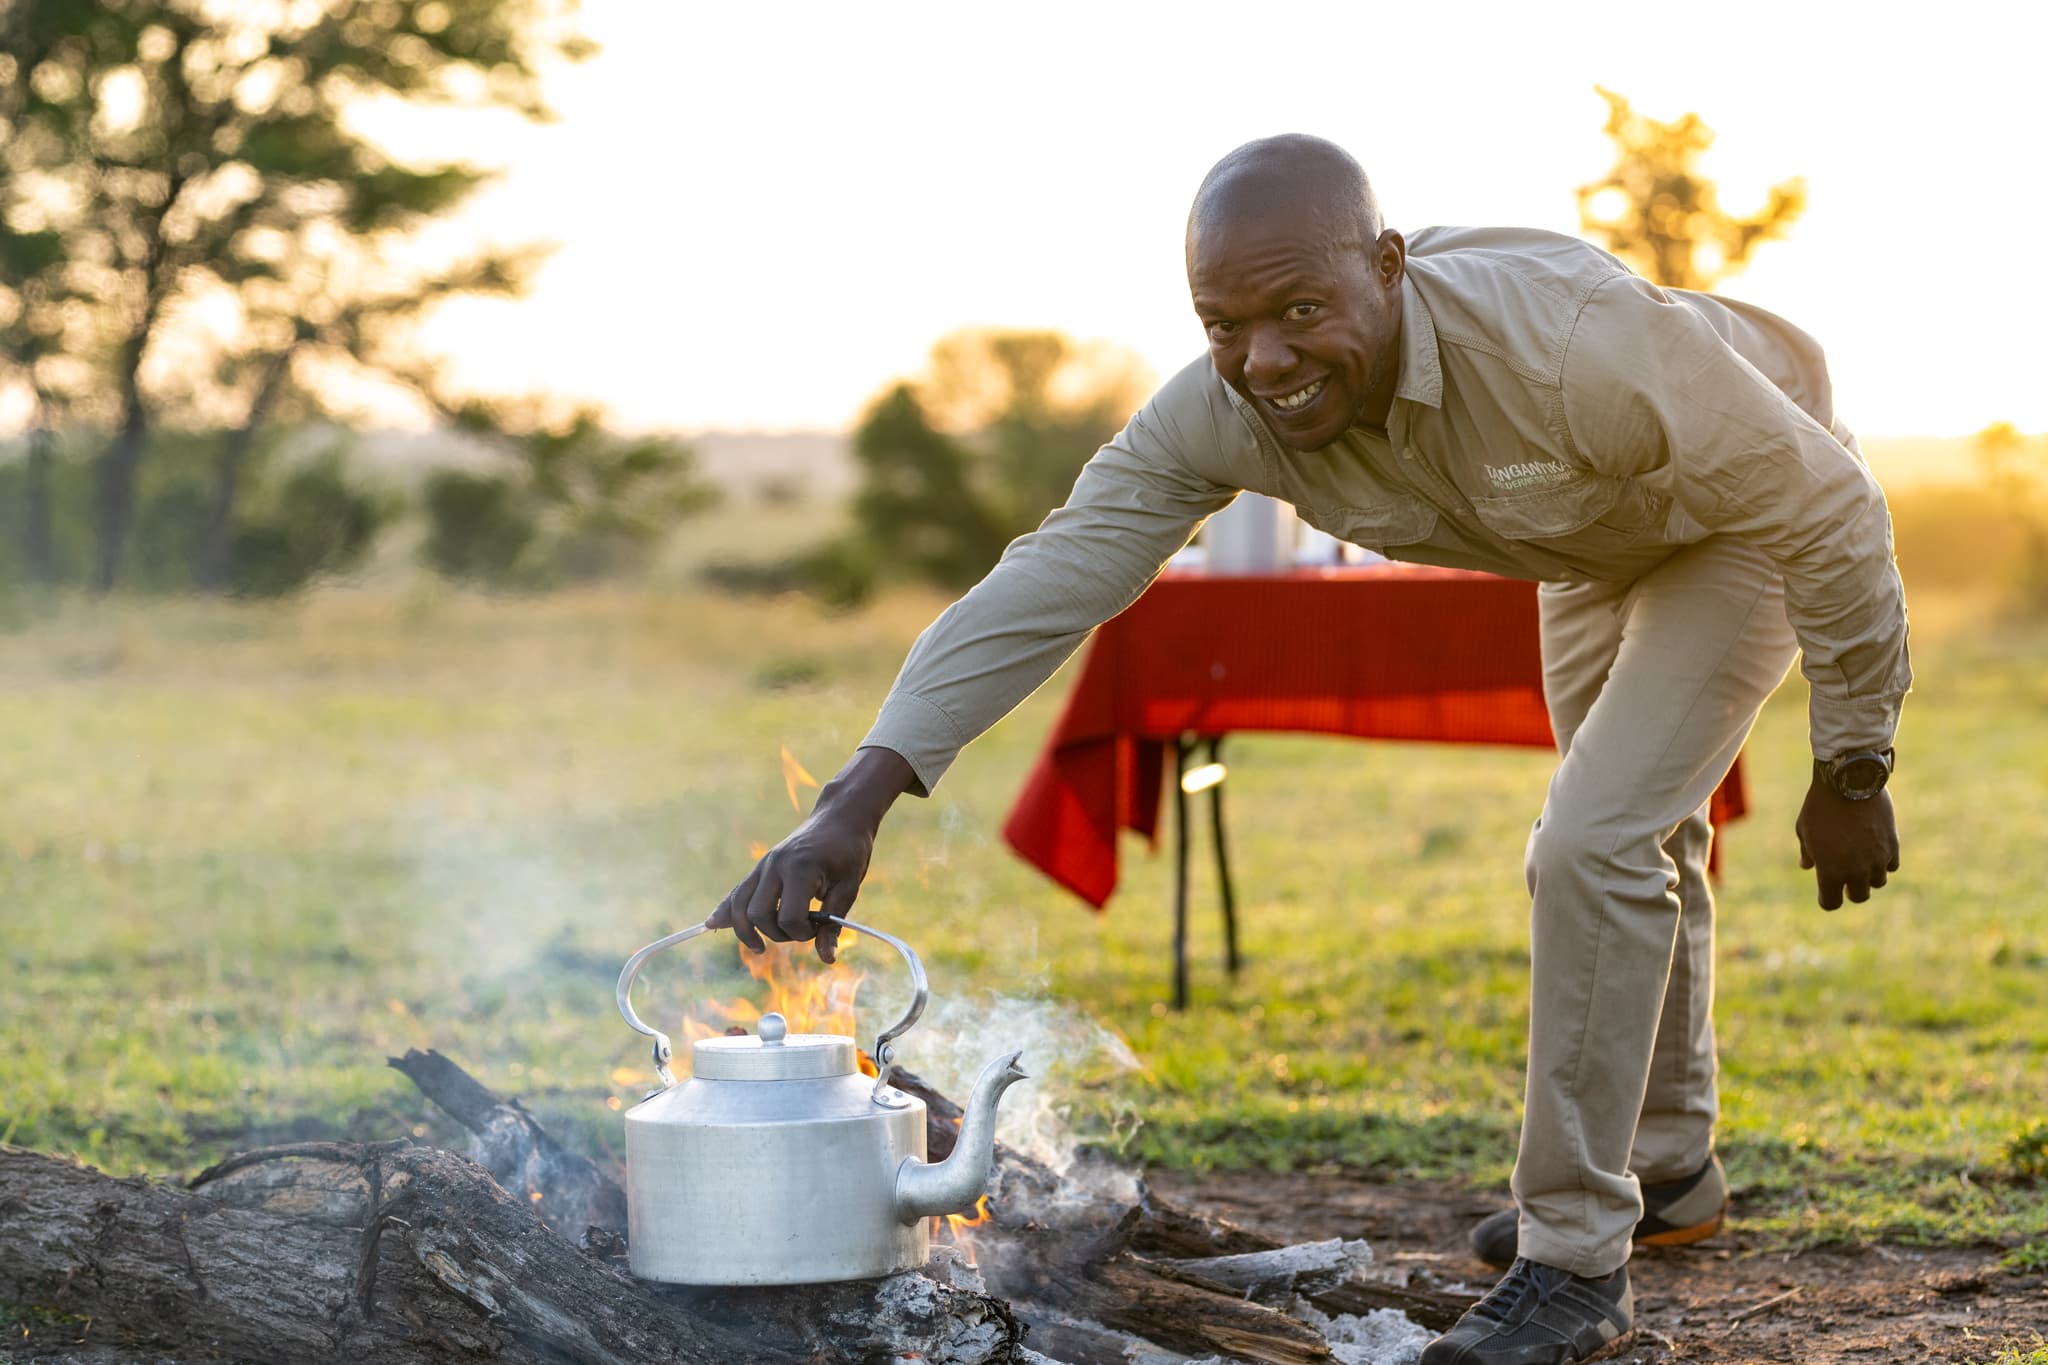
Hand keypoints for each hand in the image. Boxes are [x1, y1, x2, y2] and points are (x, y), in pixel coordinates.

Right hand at [707, 748, 915, 960]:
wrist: (840, 817)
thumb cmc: (849, 852)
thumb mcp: (848, 888)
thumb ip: (833, 924)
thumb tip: (827, 959)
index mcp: (800, 869)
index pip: (788, 917)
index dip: (803, 933)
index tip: (819, 928)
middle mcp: (775, 865)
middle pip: (757, 914)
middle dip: (776, 933)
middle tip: (801, 931)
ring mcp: (764, 865)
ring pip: (739, 903)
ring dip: (746, 929)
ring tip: (759, 947)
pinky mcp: (761, 867)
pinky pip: (738, 891)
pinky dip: (727, 908)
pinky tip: (713, 923)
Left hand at [1795, 779, 1899, 910]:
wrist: (1849, 782)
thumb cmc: (1820, 806)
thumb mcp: (1804, 829)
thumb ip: (1808, 852)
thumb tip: (1807, 866)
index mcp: (1830, 871)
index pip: (1831, 903)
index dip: (1827, 900)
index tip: (1826, 893)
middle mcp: (1855, 871)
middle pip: (1858, 896)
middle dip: (1850, 889)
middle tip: (1845, 878)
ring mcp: (1876, 859)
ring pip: (1878, 882)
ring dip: (1869, 876)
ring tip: (1859, 861)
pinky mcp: (1892, 846)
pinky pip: (1891, 866)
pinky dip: (1883, 862)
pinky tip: (1874, 850)